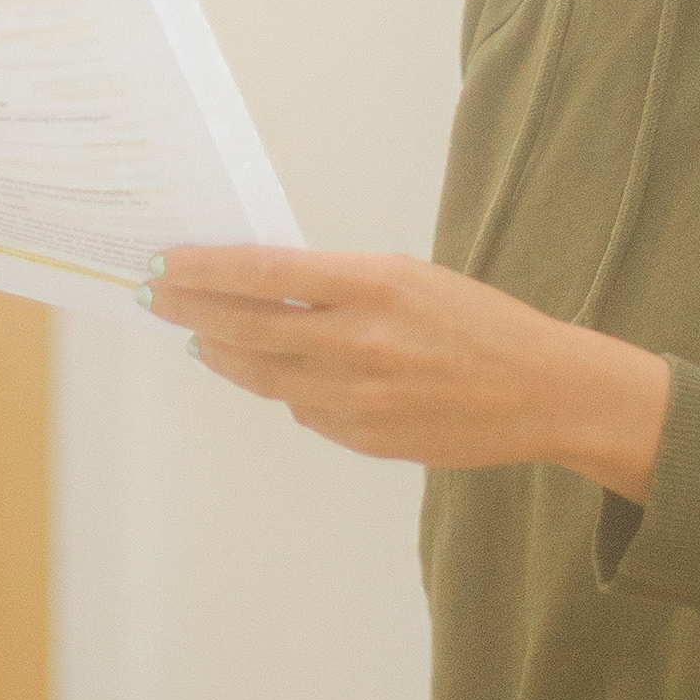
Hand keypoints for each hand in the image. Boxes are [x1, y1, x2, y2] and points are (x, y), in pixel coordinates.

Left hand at [143, 246, 674, 497]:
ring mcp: (358, 397)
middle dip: (190, 310)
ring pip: (263, 375)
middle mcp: (358, 342)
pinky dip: (279, 386)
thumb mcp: (409, 278)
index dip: (203, 269)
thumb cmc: (477, 322)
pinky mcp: (365, 438)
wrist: (544, 390)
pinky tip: (264, 371)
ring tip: (195, 336)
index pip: (262, 272)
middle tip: (155, 297)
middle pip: (246, 326)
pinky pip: (302, 409)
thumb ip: (337, 284)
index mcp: (372, 285)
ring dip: (221, 353)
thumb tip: (260, 286)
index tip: (165, 261)